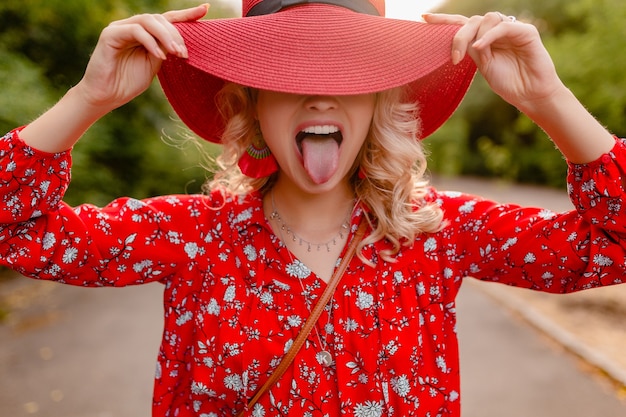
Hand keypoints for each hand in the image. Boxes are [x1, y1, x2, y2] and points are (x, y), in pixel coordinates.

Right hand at [76, 4, 207, 112]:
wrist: (105, 96)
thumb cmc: (128, 82)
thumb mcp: (154, 65)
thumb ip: (164, 51)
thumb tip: (180, 43)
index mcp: (144, 33)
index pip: (167, 19)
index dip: (186, 14)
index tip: (205, 10)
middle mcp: (132, 26)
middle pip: (160, 19)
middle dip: (176, 34)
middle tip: (184, 54)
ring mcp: (120, 28)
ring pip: (149, 21)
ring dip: (166, 37)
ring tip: (176, 54)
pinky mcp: (110, 34)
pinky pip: (136, 31)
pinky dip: (151, 43)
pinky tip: (160, 56)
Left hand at [424, 12, 564, 113]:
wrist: (530, 95)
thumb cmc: (508, 83)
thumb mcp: (484, 66)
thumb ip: (472, 50)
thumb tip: (458, 39)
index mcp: (484, 38)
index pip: (462, 23)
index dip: (444, 20)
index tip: (424, 19)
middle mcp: (497, 31)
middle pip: (472, 20)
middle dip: (459, 35)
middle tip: (455, 57)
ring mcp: (512, 29)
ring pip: (486, 19)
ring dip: (477, 37)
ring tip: (480, 59)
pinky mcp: (526, 32)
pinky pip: (503, 27)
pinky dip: (489, 36)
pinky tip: (480, 48)